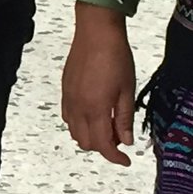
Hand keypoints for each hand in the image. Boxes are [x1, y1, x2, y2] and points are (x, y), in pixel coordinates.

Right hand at [62, 4, 136, 165]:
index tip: (126, 160)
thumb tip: (126, 141)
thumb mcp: (127, 90)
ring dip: (91, 136)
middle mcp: (78, 107)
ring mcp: (69, 98)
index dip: (115, 157)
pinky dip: (79, 124)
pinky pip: (68, 117)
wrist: (96, 32)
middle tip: (121, 137)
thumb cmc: (115, 57)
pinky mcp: (65, 90)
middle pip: (86, 142)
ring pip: (75, 131)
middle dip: (104, 147)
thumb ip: (124, 118)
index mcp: (96, 109)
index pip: (103, 145)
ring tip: (109, 125)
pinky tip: (94, 114)